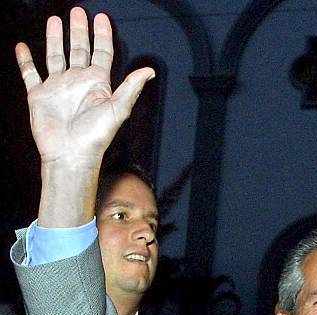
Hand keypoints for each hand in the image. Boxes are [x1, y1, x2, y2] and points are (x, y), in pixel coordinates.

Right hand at [15, 7, 153, 165]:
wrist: (71, 154)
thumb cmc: (96, 136)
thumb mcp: (118, 109)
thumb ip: (131, 87)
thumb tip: (150, 71)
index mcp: (97, 84)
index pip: (102, 53)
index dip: (102, 35)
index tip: (101, 17)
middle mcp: (78, 83)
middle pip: (79, 50)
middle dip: (79, 31)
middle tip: (77, 11)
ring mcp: (58, 88)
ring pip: (55, 56)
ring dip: (55, 39)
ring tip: (54, 19)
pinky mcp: (39, 95)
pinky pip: (30, 73)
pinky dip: (25, 60)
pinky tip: (22, 47)